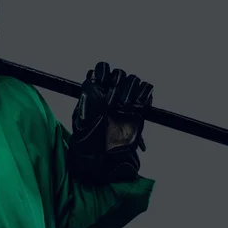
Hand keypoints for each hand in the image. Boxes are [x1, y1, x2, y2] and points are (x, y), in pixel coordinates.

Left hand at [68, 61, 153, 183]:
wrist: (105, 158)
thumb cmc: (88, 142)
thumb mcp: (81, 120)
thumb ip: (86, 99)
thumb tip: (90, 79)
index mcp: (94, 92)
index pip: (101, 69)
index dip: (103, 72)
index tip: (100, 81)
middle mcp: (110, 92)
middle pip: (119, 74)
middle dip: (117, 85)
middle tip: (112, 104)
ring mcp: (125, 98)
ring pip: (133, 80)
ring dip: (130, 90)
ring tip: (124, 107)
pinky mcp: (139, 106)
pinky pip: (146, 89)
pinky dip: (144, 94)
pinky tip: (137, 106)